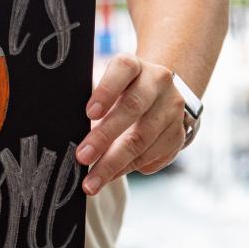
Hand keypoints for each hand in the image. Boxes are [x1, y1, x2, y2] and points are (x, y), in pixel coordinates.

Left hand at [76, 54, 186, 194]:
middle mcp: (158, 82)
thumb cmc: (120, 94)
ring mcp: (172, 108)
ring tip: (91, 181)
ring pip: (143, 138)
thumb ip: (94, 107)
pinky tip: (110, 177)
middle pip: (133, 107)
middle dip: (104, 136)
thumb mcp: (108, 89)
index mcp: (135, 66)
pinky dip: (128, 168)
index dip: (106, 91)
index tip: (89, 113)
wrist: (160, 97)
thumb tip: (70, 138)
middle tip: (82, 157)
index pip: (123, 70)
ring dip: (114, 163)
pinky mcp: (178, 133)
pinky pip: (152, 155)